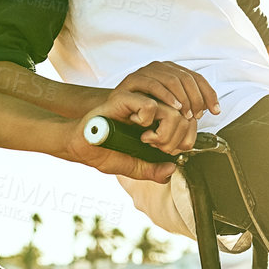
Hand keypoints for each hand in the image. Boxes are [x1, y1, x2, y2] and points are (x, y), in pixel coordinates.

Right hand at [66, 88, 180, 182]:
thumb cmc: (104, 153)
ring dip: (164, 133)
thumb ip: (152, 169)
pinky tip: (136, 126)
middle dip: (174, 140)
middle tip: (157, 146)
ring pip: (173, 111)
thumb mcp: (134, 167)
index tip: (168, 151)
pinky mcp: (125, 99)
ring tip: (148, 139)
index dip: (185, 140)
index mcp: (157, 121)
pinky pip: (150, 105)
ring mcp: (140, 101)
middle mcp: (152, 108)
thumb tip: (171, 169)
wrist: (80, 146)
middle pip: (185, 118)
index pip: (188, 123)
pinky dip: (147, 120)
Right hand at [112, 62, 219, 124]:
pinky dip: (166, 97)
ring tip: (186, 114)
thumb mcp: (169, 113)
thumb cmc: (140, 117)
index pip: (196, 78)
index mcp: (169, 72)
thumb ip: (188, 108)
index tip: (215, 111)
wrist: (110, 120)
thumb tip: (211, 109)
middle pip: (186, 77)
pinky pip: (152, 84)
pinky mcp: (130, 81)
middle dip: (196, 98)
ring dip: (183, 98)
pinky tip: (173, 109)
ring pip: (171, 79)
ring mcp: (143, 73)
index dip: (208, 93)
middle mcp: (158, 68)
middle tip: (196, 115)